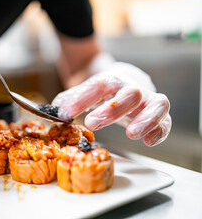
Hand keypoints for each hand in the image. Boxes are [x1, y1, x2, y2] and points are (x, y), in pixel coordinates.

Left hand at [52, 59, 170, 146]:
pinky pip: (166, 121)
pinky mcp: (159, 114)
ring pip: (157, 103)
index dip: (81, 99)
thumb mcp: (85, 90)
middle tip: (92, 123)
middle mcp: (132, 87)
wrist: (124, 77)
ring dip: (145, 119)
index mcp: (111, 80)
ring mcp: (148, 100)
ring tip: (131, 134)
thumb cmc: (102, 88)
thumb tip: (52, 112)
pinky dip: (160, 131)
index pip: (97, 86)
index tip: (64, 113)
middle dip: (112, 109)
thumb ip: (69, 100)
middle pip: (130, 93)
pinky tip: (148, 141)